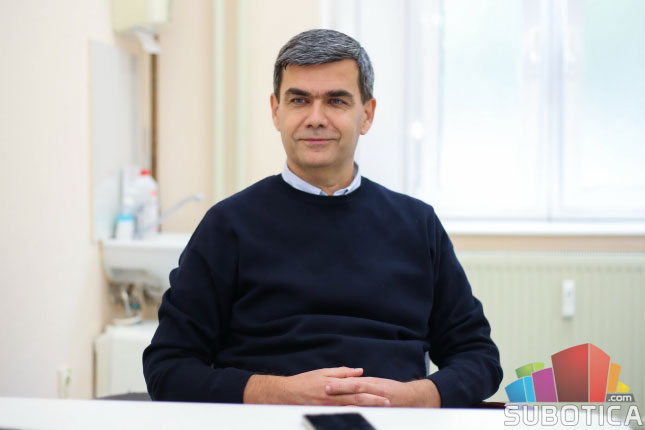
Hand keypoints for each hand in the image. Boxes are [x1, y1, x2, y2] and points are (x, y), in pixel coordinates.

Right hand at [243, 367, 390, 405]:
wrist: (285, 395)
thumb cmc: (304, 382)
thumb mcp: (323, 372)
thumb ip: (342, 372)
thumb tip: (360, 371)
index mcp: (332, 384)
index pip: (356, 387)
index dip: (371, 390)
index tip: (384, 392)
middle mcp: (332, 397)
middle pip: (356, 400)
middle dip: (373, 401)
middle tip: (388, 403)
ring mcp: (328, 408)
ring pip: (352, 409)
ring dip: (367, 409)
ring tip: (380, 410)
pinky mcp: (325, 414)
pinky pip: (342, 415)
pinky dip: (354, 415)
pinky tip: (363, 417)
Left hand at [325, 376, 440, 407]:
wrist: (413, 398)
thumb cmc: (393, 390)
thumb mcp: (378, 383)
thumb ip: (363, 383)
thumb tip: (348, 381)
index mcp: (372, 383)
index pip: (353, 381)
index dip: (340, 382)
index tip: (326, 383)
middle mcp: (375, 391)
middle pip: (355, 389)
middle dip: (340, 390)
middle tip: (326, 390)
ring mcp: (379, 401)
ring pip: (361, 401)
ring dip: (346, 402)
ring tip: (333, 404)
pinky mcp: (383, 410)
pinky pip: (369, 412)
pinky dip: (359, 413)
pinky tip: (350, 416)